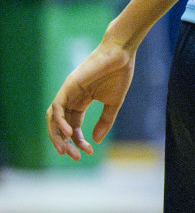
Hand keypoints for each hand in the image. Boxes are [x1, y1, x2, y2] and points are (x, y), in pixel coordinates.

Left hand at [47, 39, 135, 160]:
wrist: (121, 55)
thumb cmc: (120, 75)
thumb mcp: (113, 104)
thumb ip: (105, 121)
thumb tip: (95, 140)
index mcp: (81, 102)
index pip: (74, 126)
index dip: (79, 141)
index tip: (89, 152)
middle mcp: (71, 99)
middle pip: (60, 126)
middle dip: (65, 143)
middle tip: (74, 157)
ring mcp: (67, 93)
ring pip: (54, 119)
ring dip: (57, 136)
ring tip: (67, 150)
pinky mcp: (67, 87)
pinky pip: (57, 108)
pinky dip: (59, 122)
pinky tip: (69, 133)